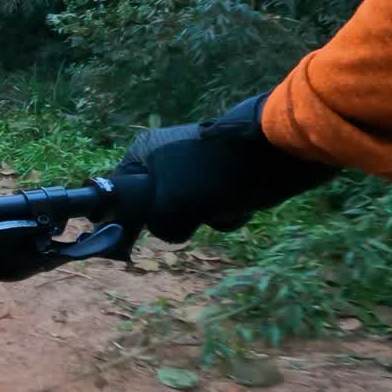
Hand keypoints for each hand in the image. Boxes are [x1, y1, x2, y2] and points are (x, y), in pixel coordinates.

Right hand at [116, 93, 336, 242]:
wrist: (274, 156)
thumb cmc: (214, 175)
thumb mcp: (170, 207)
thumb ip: (156, 225)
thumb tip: (169, 230)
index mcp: (143, 153)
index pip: (117, 193)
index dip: (124, 218)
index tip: (133, 239)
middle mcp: (164, 158)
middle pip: (155, 207)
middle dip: (176, 218)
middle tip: (189, 215)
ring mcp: (194, 168)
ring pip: (186, 212)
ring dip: (205, 218)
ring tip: (220, 207)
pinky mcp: (221, 178)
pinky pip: (211, 208)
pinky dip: (224, 213)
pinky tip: (238, 205)